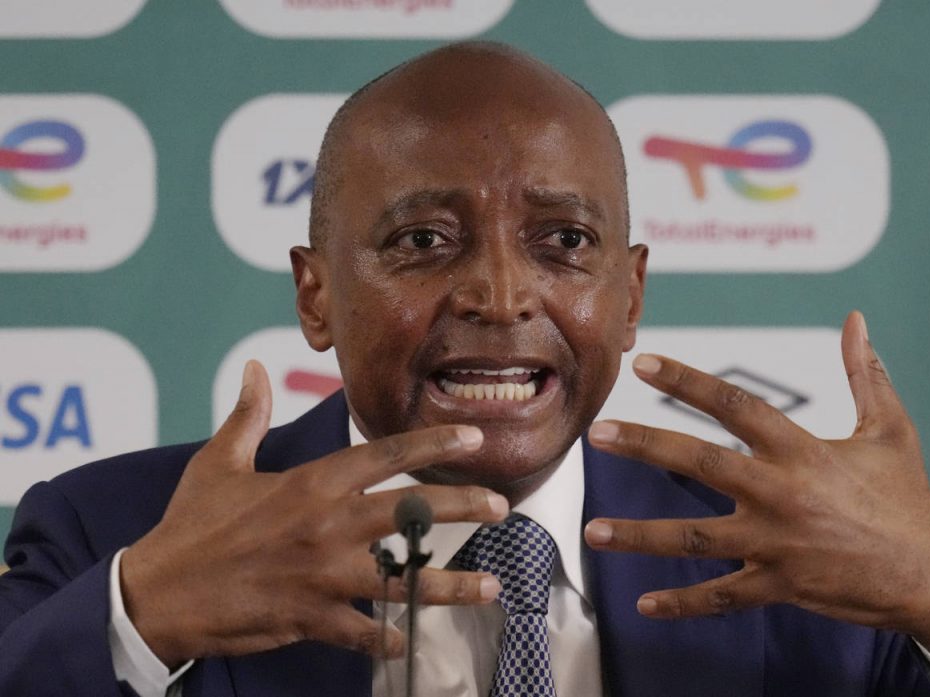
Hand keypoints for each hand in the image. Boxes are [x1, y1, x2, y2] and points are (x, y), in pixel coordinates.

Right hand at [121, 361, 507, 666]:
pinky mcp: (309, 618)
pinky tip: (409, 638)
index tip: (472, 438)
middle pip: (408, 512)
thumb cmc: (191, 525)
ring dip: (448, 584)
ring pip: (400, 577)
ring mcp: (321, 576)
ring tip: (490, 587)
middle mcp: (325, 526)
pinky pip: (364, 631)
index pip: (384, 456)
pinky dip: (388, 636)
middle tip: (500, 505)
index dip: (433, 445)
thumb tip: (254, 369)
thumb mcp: (218, 462)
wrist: (156, 593)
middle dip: (461, 507)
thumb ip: (246, 415)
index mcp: (309, 483)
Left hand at [584, 312, 929, 685]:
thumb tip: (856, 321)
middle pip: (700, 463)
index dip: (687, 382)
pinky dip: (683, 602)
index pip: (735, 405)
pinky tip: (645, 603)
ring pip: (695, 538)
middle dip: (645, 447)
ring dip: (641, 535)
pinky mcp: (778, 585)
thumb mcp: (890, 429)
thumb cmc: (907, 498)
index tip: (644, 364)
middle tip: (598, 434)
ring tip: (593, 531)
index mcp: (802, 451)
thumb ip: (865, 374)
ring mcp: (775, 543)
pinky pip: (722, 596)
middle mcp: (781, 494)